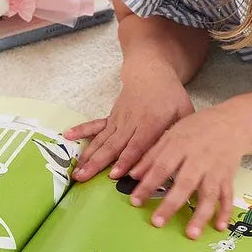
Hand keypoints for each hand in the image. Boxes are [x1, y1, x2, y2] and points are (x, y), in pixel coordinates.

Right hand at [64, 64, 193, 183]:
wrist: (151, 72)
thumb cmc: (171, 96)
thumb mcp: (184, 113)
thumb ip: (180, 135)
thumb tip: (177, 159)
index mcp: (151, 123)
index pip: (137, 145)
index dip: (125, 160)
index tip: (114, 175)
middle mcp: (131, 123)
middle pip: (113, 146)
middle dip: (97, 163)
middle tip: (83, 178)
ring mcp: (118, 120)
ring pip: (101, 140)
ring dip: (88, 156)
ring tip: (75, 172)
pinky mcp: (111, 118)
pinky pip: (95, 126)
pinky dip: (81, 131)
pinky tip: (68, 136)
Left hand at [130, 106, 247, 238]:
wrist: (231, 123)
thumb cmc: (197, 128)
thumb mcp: (172, 134)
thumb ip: (152, 155)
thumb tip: (132, 175)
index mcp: (181, 146)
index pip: (161, 167)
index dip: (148, 184)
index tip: (136, 201)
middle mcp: (199, 160)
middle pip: (184, 184)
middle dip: (171, 204)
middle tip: (157, 223)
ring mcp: (215, 170)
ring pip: (209, 194)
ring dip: (200, 215)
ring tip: (192, 234)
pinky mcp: (228, 177)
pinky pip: (227, 196)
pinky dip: (224, 212)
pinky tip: (219, 226)